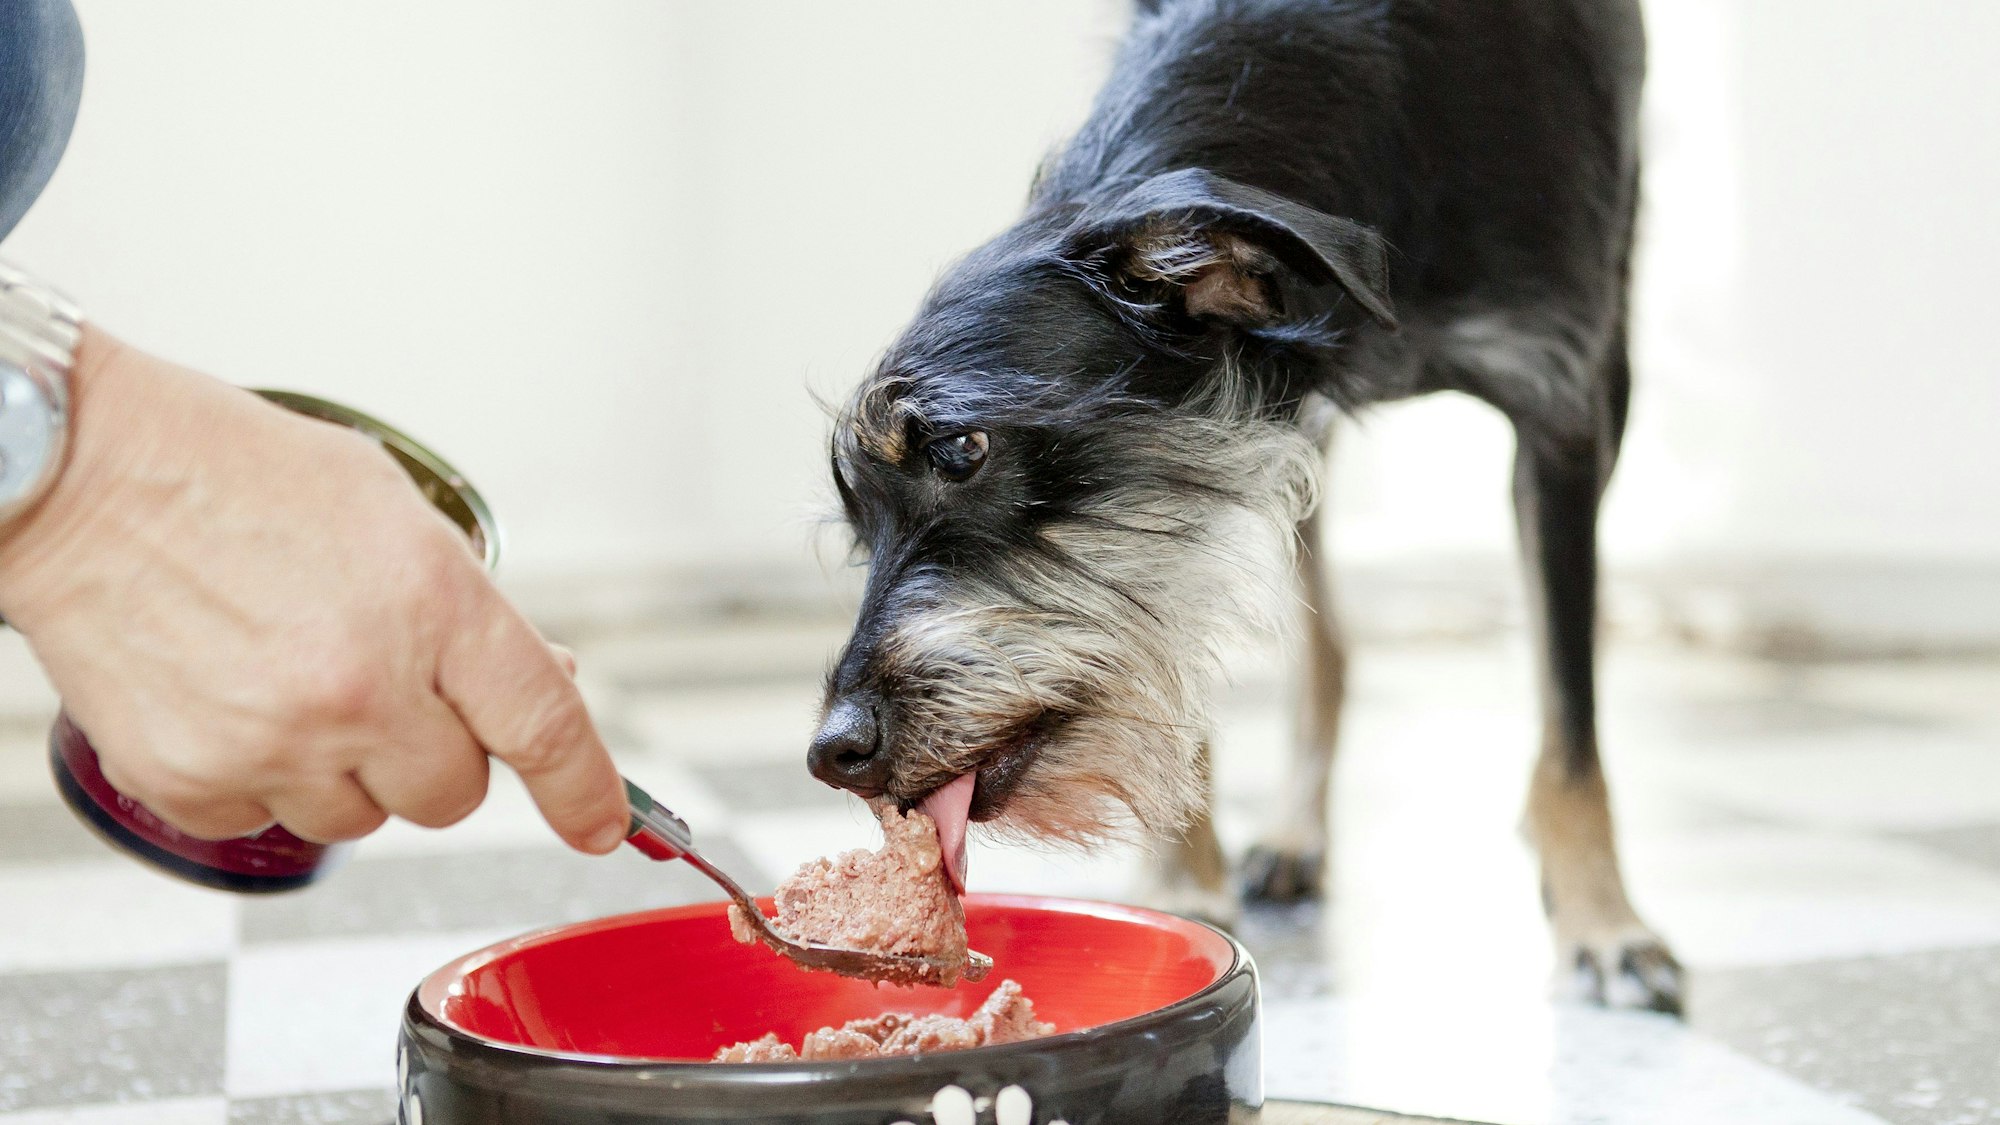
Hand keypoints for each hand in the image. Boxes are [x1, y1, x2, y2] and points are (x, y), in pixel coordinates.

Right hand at [0, 326, 629, 852]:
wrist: (83, 477)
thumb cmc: (238, 476)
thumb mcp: (393, 514)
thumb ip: (470, 610)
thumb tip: (541, 680)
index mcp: (433, 604)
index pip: (543, 725)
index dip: (585, 790)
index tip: (602, 826)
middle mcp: (363, 685)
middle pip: (454, 794)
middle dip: (436, 755)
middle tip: (385, 693)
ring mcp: (276, 741)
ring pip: (363, 819)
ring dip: (347, 772)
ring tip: (291, 680)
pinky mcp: (194, 779)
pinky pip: (265, 823)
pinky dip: (259, 780)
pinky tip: (231, 700)